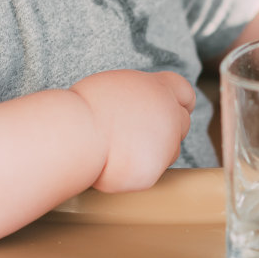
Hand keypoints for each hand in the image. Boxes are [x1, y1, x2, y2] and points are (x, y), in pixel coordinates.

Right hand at [70, 69, 195, 192]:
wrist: (73, 133)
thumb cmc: (84, 108)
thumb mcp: (117, 86)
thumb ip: (140, 95)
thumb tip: (145, 105)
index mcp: (158, 88)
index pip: (185, 92)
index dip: (177, 102)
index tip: (169, 109)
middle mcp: (168, 114)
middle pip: (182, 123)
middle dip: (167, 129)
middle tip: (137, 133)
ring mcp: (165, 143)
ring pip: (171, 150)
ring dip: (155, 151)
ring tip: (122, 147)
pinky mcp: (155, 170)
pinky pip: (153, 170)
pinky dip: (139, 169)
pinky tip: (118, 162)